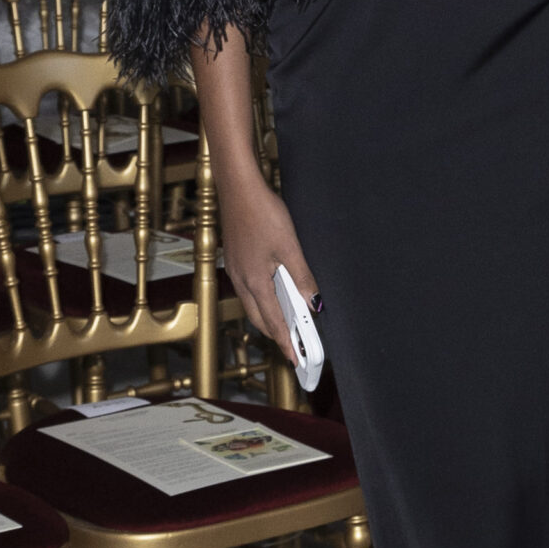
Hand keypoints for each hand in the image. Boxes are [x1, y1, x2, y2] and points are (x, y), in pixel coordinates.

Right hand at [216, 167, 318, 349]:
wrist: (238, 189)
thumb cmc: (263, 214)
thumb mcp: (290, 247)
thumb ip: (302, 277)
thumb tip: (313, 302)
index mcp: (255, 281)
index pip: (274, 321)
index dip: (285, 342)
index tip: (295, 358)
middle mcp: (241, 280)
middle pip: (259, 318)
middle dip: (275, 334)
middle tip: (293, 345)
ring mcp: (235, 270)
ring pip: (252, 304)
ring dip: (268, 317)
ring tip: (287, 323)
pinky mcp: (235, 259)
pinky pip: (248, 289)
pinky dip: (261, 299)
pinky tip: (273, 293)